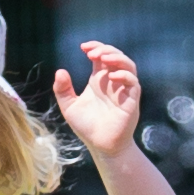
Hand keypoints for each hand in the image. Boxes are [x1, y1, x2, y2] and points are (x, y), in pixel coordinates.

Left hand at [52, 41, 143, 159]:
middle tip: (91, 53)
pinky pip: (133, 83)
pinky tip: (111, 77)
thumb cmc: (87, 127)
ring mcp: (123, 90)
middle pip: (116, 57)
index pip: (102, 56)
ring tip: (104, 58)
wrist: (101, 146)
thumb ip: (63, 90)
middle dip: (105, 50)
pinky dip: (125, 76)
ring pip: (128, 66)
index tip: (83, 47)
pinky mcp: (131, 101)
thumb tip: (60, 71)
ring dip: (117, 58)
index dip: (95, 47)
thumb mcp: (69, 107)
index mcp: (99, 80)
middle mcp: (112, 82)